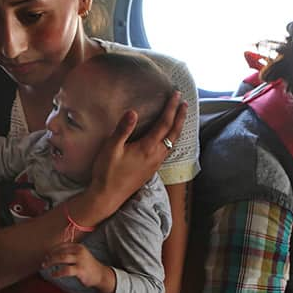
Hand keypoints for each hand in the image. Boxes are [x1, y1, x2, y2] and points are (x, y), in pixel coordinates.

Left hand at [43, 243, 115, 292]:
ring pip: (61, 259)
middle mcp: (79, 251)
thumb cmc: (87, 265)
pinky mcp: (80, 270)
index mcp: (78, 246)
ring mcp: (80, 260)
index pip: (61, 246)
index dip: (52, 250)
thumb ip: (69, 253)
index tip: (46, 256)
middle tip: (43, 263)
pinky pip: (66, 270)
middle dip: (50, 257)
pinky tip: (53, 275)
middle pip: (60, 252)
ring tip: (45, 267)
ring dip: (51, 262)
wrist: (100, 275)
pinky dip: (57, 273)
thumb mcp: (80, 255)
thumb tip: (52, 254)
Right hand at [88, 91, 185, 215]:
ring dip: (178, 128)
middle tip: (184, 103)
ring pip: (173, 142)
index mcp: (147, 148)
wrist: (108, 196)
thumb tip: (133, 112)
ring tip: (180, 117)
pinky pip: (168, 150)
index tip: (176, 95)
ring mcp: (155, 163)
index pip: (164, 123)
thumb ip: (123, 130)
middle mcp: (156, 155)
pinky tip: (168, 138)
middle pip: (174, 133)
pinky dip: (172, 138)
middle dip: (180, 117)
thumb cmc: (107, 172)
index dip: (171, 108)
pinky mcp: (152, 169)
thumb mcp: (111, 149)